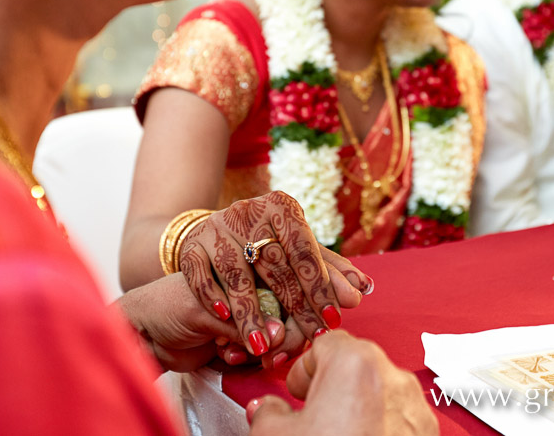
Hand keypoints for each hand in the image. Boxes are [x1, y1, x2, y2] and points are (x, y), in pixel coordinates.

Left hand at [117, 274, 280, 371]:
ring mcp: (244, 315)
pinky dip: (246, 358)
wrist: (143, 334)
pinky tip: (227, 357)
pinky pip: (256, 351)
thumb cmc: (165, 306)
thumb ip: (238, 322)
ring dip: (256, 350)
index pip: (278, 290)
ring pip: (271, 336)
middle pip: (281, 316)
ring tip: (231, 353)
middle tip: (260, 353)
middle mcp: (248, 290)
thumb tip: (278, 333)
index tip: (279, 339)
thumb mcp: (201, 311)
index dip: (285, 316)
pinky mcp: (238, 338)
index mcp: (241, 269)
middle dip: (273, 338)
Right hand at [178, 191, 373, 360]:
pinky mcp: (191, 244)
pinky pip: (199, 273)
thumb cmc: (266, 246)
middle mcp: (248, 211)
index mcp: (281, 207)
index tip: (333, 317)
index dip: (320, 285)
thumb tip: (362, 289)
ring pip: (236, 273)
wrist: (213, 235)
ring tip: (264, 345)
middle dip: (293, 305)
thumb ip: (328, 270)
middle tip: (308, 337)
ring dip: (251, 312)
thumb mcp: (297, 251)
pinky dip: (213, 295)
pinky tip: (226, 317)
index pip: (305, 250)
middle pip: (273, 263)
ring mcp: (217, 227)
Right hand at [246, 331, 438, 435]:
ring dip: (359, 408)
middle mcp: (393, 380)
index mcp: (356, 365)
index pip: (326, 344)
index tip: (295, 391)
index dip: (304, 367)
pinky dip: (380, 429)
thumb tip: (265, 409)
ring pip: (382, 392)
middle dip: (332, 386)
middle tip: (310, 416)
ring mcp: (416, 410)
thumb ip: (267, 412)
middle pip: (357, 364)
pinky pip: (399, 420)